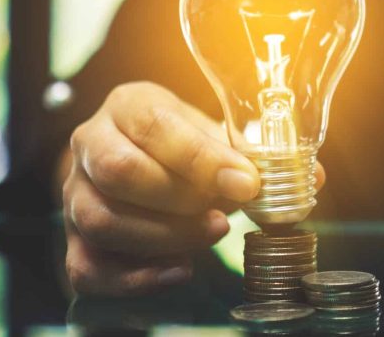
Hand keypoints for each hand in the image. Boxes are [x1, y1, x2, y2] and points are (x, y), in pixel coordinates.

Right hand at [62, 81, 324, 294]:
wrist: (136, 159)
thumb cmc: (182, 145)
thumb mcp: (216, 135)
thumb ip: (256, 154)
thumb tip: (311, 177)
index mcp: (130, 105)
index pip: (155, 125)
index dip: (201, 158)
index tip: (247, 182)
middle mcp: (91, 143)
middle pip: (119, 172)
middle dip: (179, 200)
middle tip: (225, 216)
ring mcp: (74, 193)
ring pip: (101, 219)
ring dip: (163, 237)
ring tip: (211, 235)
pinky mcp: (72, 239)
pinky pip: (87, 266)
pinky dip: (135, 277)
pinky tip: (178, 270)